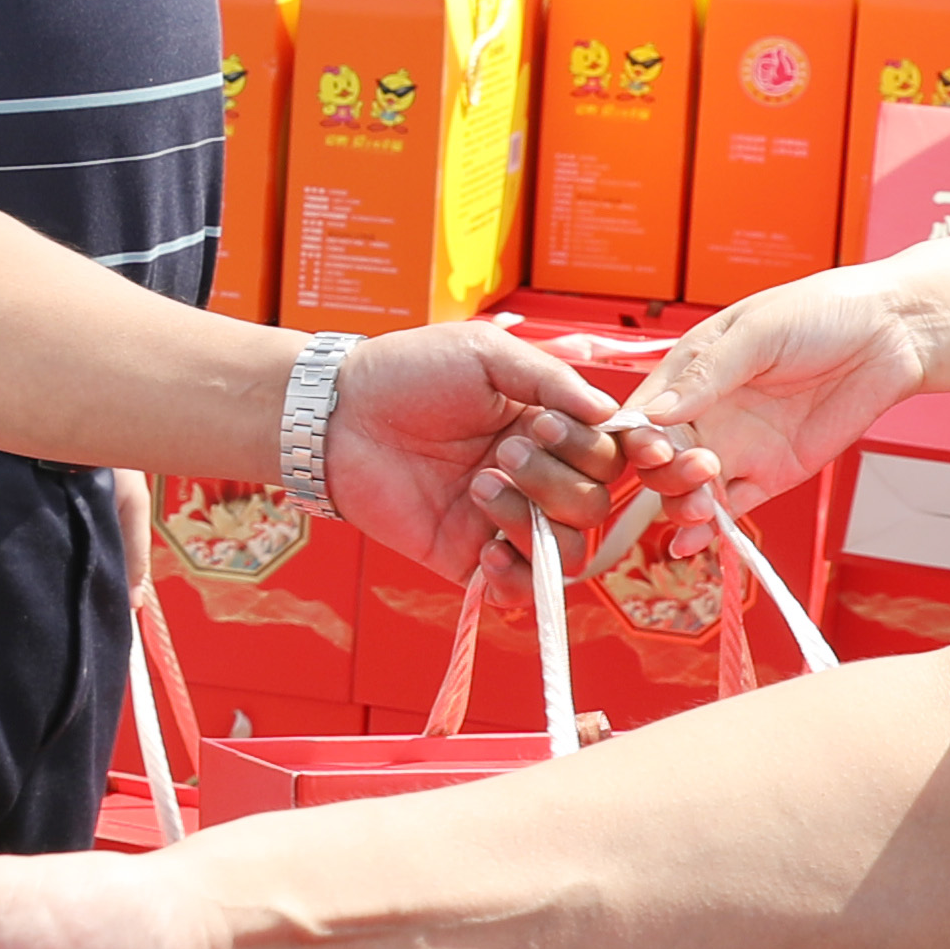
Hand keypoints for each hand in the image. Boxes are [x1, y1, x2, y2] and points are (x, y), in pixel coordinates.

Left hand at [328, 318, 661, 570]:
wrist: (338, 413)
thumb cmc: (408, 373)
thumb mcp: (487, 357)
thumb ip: (553, 381)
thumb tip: (610, 414)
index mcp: (548, 429)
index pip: (608, 457)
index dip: (596, 449)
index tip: (550, 425)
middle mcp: (535, 478)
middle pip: (594, 505)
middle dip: (555, 477)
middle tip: (504, 449)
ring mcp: (502, 521)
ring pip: (567, 549)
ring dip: (532, 520)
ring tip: (481, 485)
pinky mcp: (467, 558)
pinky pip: (520, 591)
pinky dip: (516, 579)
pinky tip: (485, 551)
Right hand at [627, 264, 947, 504]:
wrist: (891, 335)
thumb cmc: (824, 313)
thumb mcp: (757, 332)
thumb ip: (706, 375)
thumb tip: (654, 413)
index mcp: (690, 372)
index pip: (641, 416)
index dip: (634, 439)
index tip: (651, 447)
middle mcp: (707, 414)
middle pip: (658, 461)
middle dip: (663, 475)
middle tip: (697, 468)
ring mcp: (738, 447)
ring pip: (688, 491)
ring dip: (682, 505)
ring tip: (703, 503)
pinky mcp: (770, 475)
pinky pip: (730, 510)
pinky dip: (708, 530)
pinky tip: (693, 540)